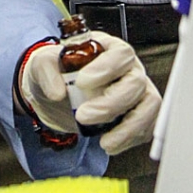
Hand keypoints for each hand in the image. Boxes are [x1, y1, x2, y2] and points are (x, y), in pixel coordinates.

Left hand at [18, 32, 161, 154]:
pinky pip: (147, 126)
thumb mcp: (43, 64)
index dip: (106, 68)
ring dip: (128, 127)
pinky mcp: (139, 114)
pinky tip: (110, 143)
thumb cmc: (57, 73)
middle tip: (83, 115)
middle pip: (135, 82)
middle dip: (110, 104)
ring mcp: (137, 91)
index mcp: (109, 49)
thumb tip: (57, 91)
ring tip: (104, 141)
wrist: (60, 97)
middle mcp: (128, 69)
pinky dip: (131, 138)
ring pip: (149, 106)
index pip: (120, 54)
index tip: (82, 82)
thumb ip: (46, 70)